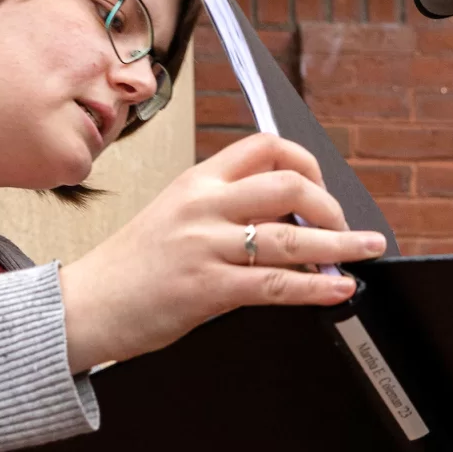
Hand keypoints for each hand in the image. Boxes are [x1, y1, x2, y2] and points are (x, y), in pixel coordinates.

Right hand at [59, 137, 388, 372]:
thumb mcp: (175, 217)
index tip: (323, 188)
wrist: (86, 306)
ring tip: (366, 251)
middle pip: (289, 184)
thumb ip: (223, 210)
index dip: (307, 163)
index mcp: (197, 181)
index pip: (265, 146)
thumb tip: (284, 221)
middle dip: (331, 207)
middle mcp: (204, 205)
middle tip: (346, 229)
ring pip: (291, 237)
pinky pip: (277, 284)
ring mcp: (205, 246)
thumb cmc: (132, 268)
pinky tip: (339, 288)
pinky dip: (318, 287)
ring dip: (341, 245)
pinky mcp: (207, 288)